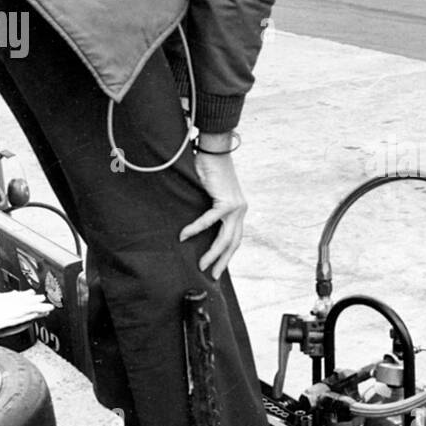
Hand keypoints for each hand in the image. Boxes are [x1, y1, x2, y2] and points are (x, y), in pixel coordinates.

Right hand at [180, 151, 247, 279]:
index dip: (226, 253)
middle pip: (234, 242)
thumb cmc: (209, 169)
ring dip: (213, 253)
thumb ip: (207, 210)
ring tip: (202, 265)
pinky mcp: (227, 201)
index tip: (217, 266)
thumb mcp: (209, 195)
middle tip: (213, 275)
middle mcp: (240, 210)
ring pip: (225, 238)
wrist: (214, 150)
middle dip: (223, 261)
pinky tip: (184, 236)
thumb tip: (190, 228)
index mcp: (238, 210)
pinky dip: (196, 229)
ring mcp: (236, 207)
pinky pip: (210, 220)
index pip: (235, 237)